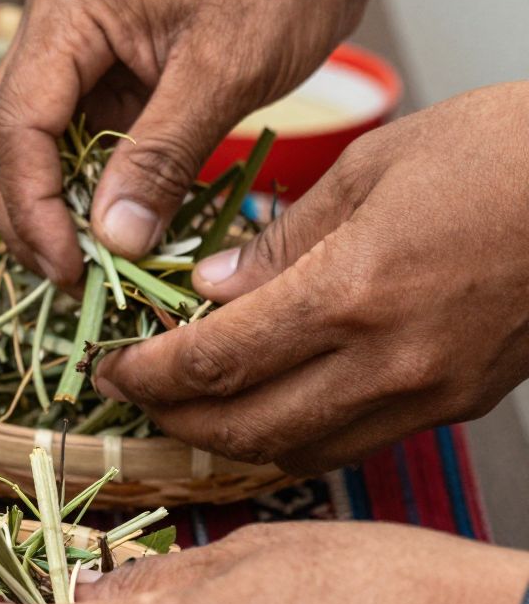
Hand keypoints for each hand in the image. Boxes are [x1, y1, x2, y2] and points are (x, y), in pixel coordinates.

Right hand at [0, 0, 383, 283]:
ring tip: (90, 268)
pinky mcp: (104, 72)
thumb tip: (113, 241)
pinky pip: (73, 142)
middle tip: (72, 281)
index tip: (71, 269)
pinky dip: (85, 190)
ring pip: (27, 146)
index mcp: (66, 10)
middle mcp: (52, 25)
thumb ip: (160, 157)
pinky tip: (115, 233)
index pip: (13, 125)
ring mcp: (73, 49)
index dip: (31, 207)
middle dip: (25, 215)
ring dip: (49, 208)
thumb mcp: (223, 74)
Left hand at [93, 85, 528, 473]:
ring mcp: (428, 393)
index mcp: (352, 292)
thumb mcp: (374, 166)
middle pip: (244, 428)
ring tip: (195, 406)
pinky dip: (298, 433)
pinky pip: (354, 441)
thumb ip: (281, 239)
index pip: (214, 362)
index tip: (112, 366)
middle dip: (174, 421)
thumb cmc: (503, 153)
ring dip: (233, 438)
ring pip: (299, 450)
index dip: (147, 374)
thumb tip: (208, 289)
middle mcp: (388, 361)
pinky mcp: (458, 404)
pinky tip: (275, 403)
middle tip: (136, 396)